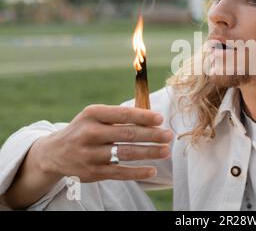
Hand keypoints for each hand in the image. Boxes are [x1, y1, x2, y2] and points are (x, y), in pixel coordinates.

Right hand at [38, 104, 172, 182]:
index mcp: (92, 114)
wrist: (54, 153)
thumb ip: (119, 116)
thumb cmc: (84, 129)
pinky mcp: (92, 172)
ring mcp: (90, 154)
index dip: (143, 117)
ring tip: (165, 151)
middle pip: (127, 134)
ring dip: (149, 153)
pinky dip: (137, 172)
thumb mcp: (95, 116)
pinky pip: (119, 173)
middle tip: (169, 136)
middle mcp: (89, 134)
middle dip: (151, 135)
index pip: (122, 114)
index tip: (160, 119)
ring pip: (125, 154)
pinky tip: (152, 170)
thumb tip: (152, 118)